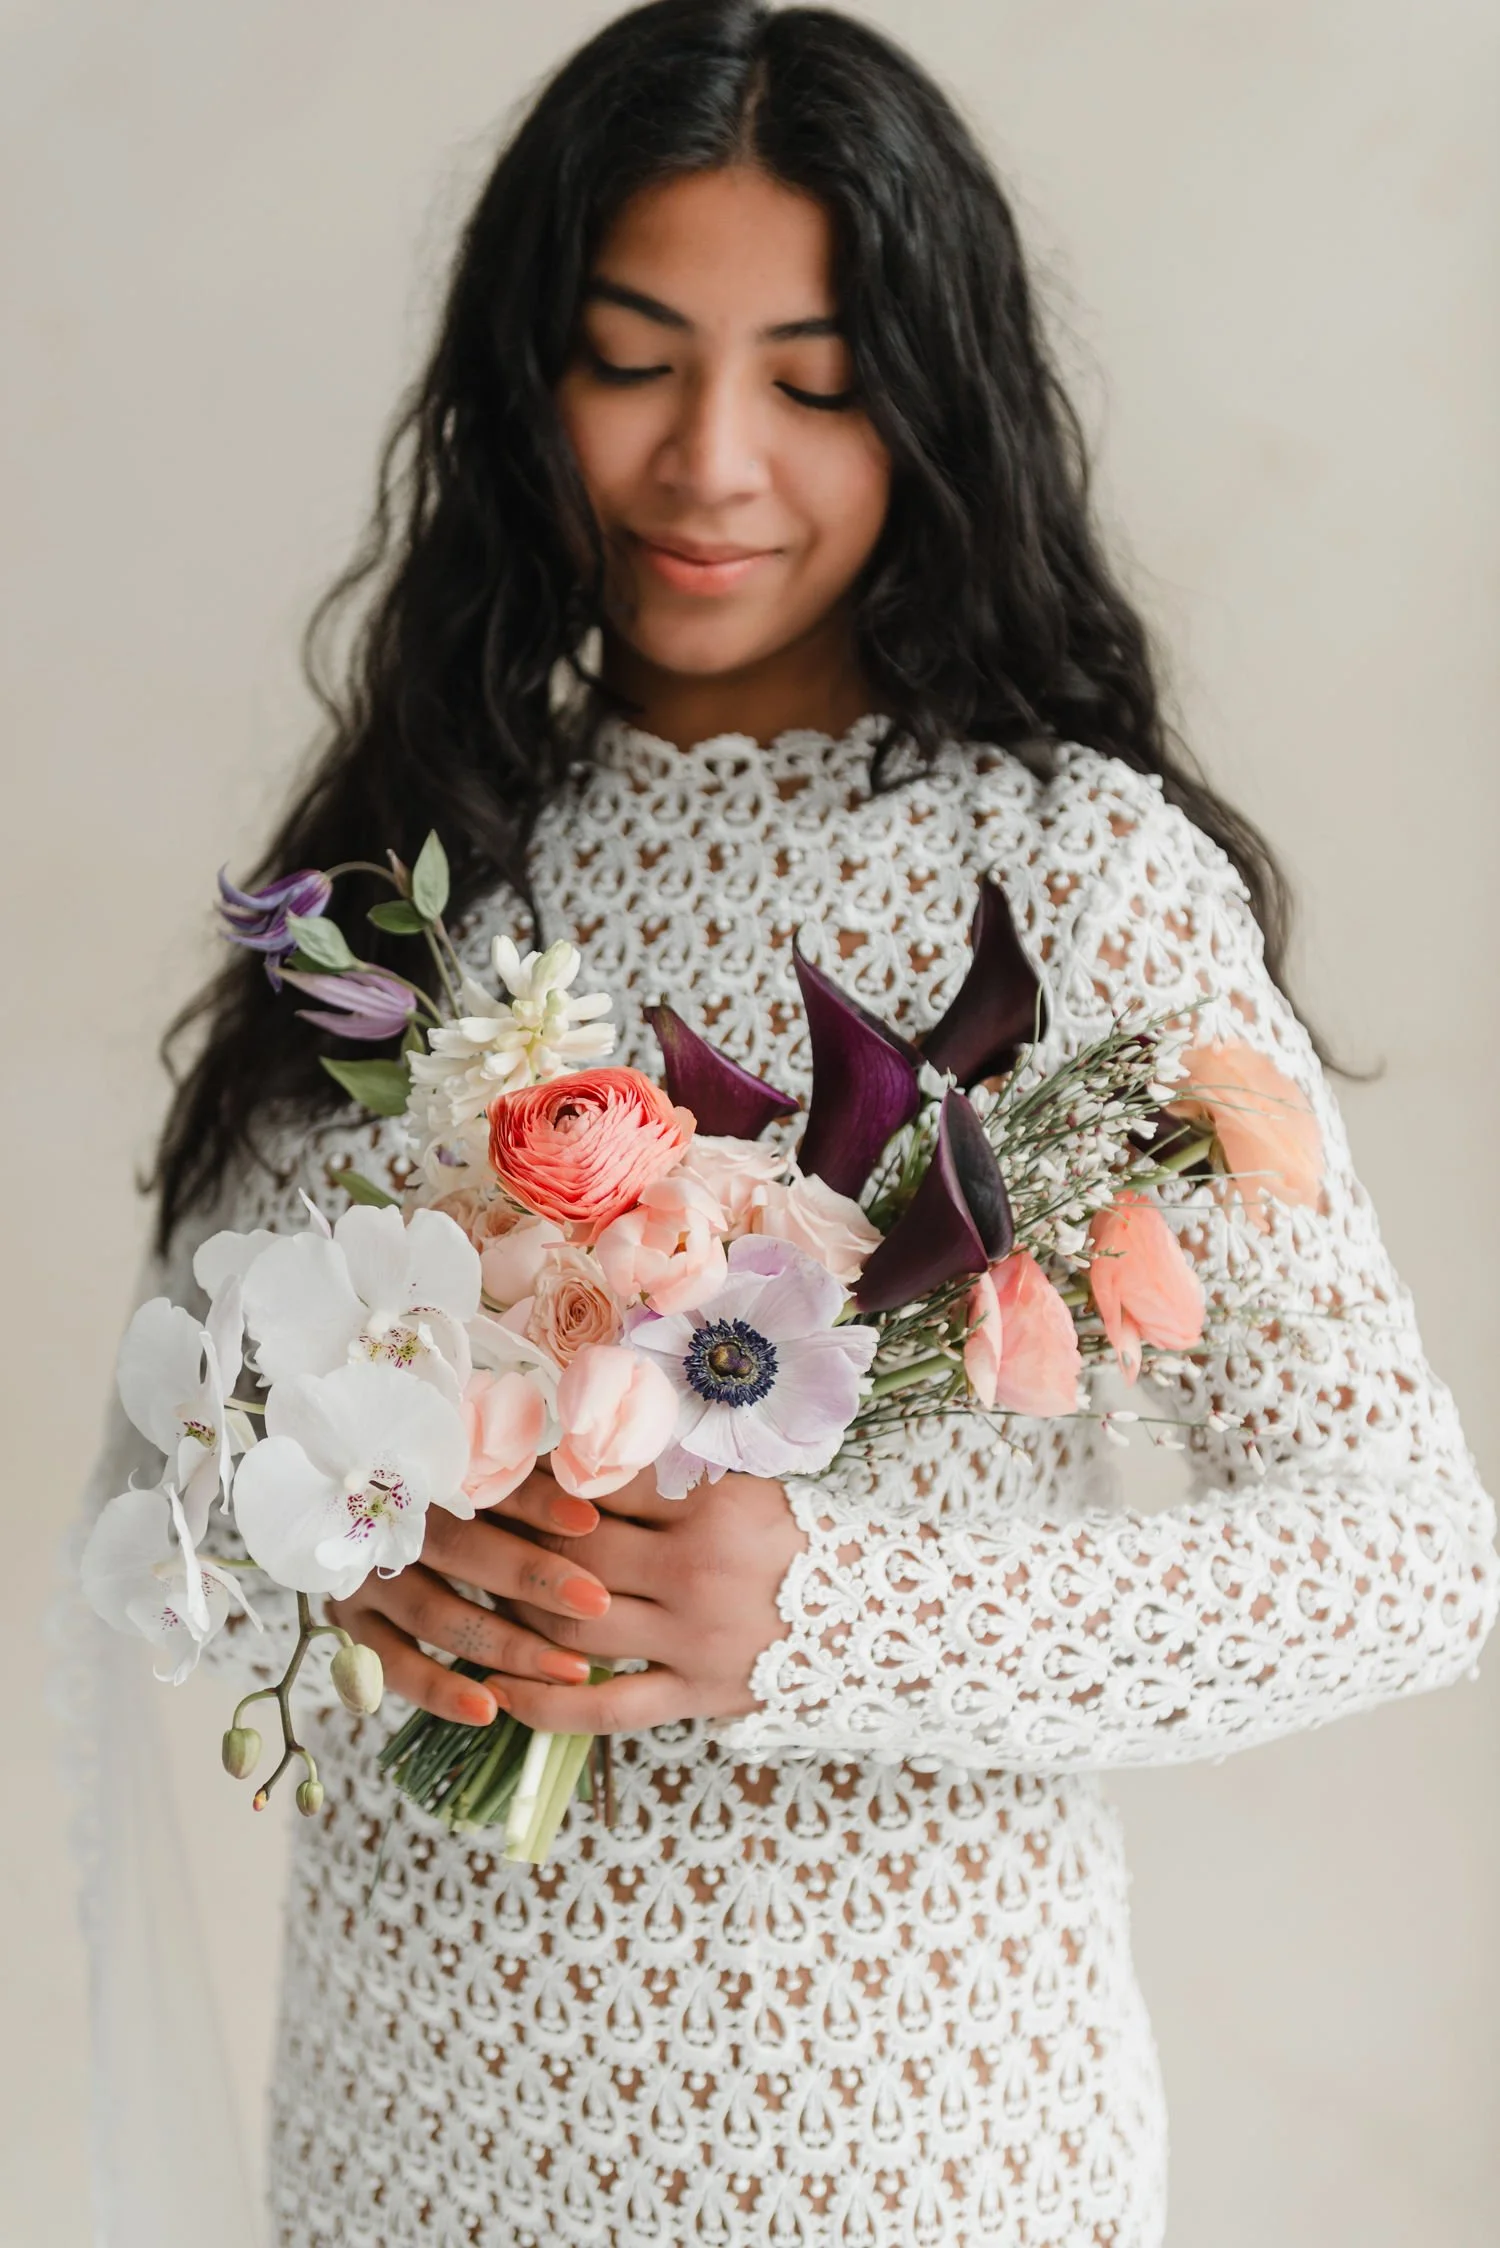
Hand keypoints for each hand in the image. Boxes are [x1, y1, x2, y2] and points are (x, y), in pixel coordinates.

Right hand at [323, 1476, 612, 1727]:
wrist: (354, 1518)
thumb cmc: (460, 1493)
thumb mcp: (488, 1474)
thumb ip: (530, 1479)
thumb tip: (596, 1485)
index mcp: (422, 1469)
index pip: (481, 1483)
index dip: (536, 1501)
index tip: (590, 1521)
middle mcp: (386, 1518)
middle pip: (459, 1545)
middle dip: (532, 1577)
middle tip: (598, 1602)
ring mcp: (364, 1572)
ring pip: (434, 1612)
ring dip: (504, 1644)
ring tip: (572, 1670)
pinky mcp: (350, 1621)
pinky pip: (392, 1662)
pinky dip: (438, 1690)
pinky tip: (488, 1709)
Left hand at [491, 1462, 807, 1735]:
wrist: (870, 1616)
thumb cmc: (787, 1538)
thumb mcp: (743, 1484)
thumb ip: (667, 1468)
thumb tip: (574, 1444)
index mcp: (711, 1507)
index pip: (601, 1488)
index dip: (539, 1480)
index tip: (501, 1473)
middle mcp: (699, 1572)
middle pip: (577, 1559)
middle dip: (518, 1545)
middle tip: (477, 1533)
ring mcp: (695, 1641)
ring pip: (576, 1630)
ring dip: (520, 1614)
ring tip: (487, 1595)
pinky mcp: (695, 1695)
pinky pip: (606, 1710)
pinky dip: (547, 1706)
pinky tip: (502, 1693)